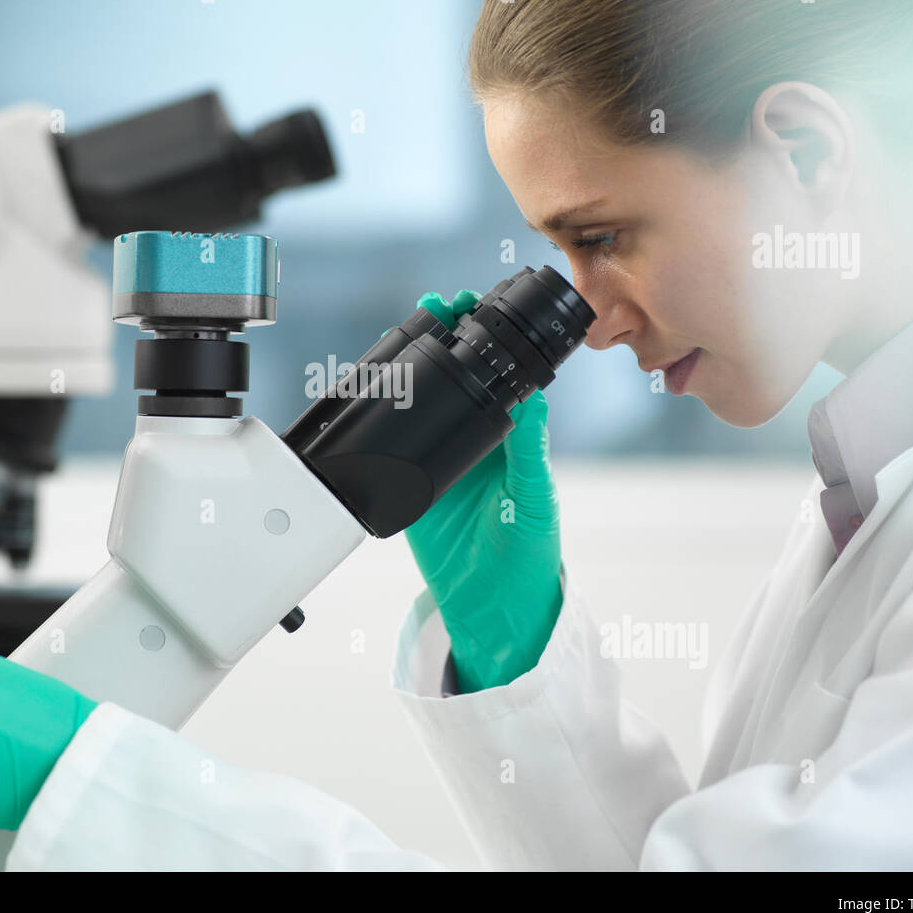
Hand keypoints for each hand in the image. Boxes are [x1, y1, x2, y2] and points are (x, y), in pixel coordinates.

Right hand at [404, 289, 563, 692]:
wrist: (493, 606)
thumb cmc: (529, 554)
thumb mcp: (533, 498)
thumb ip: (529, 452)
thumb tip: (535, 401)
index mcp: (510, 441)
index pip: (497, 377)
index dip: (488, 342)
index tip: (476, 308)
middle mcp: (476, 445)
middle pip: (457, 380)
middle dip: (447, 340)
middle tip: (436, 306)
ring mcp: (442, 463)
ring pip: (425, 405)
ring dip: (415, 369)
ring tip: (405, 331)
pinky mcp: (413, 488)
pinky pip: (397, 446)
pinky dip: (387, 418)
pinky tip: (377, 390)